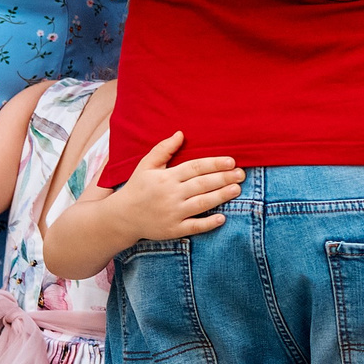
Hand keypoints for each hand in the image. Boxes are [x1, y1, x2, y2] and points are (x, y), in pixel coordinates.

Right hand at [110, 132, 244, 238]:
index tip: (231, 161)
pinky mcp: (173, 230)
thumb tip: (181, 133)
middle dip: (223, 178)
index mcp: (166, 177)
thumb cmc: (137, 188)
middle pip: (202, 185)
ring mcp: (173, 213)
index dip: (214, 164)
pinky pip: (194, 227)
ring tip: (237, 189)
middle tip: (241, 174)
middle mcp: (171, 195)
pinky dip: (208, 223)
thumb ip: (163, 149)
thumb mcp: (146, 165)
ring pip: (201, 204)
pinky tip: (222, 218)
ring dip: (221, 196)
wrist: (122, 217)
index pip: (195, 167)